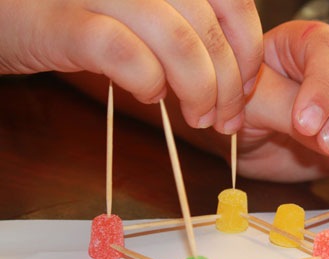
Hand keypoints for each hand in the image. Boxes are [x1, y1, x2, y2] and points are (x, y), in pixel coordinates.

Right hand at [0, 0, 261, 133]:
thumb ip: (186, 26)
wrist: (5, 6)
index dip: (247, 50)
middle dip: (229, 86)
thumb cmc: (81, 11)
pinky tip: (148, 96)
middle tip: (226, 119)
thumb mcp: (144, 10)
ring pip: (177, 42)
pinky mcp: (64, 21)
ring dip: (199, 91)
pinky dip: (147, 82)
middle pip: (209, 30)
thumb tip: (230, 70)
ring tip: (198, 117)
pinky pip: (124, 54)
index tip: (246, 87)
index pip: (232, 2)